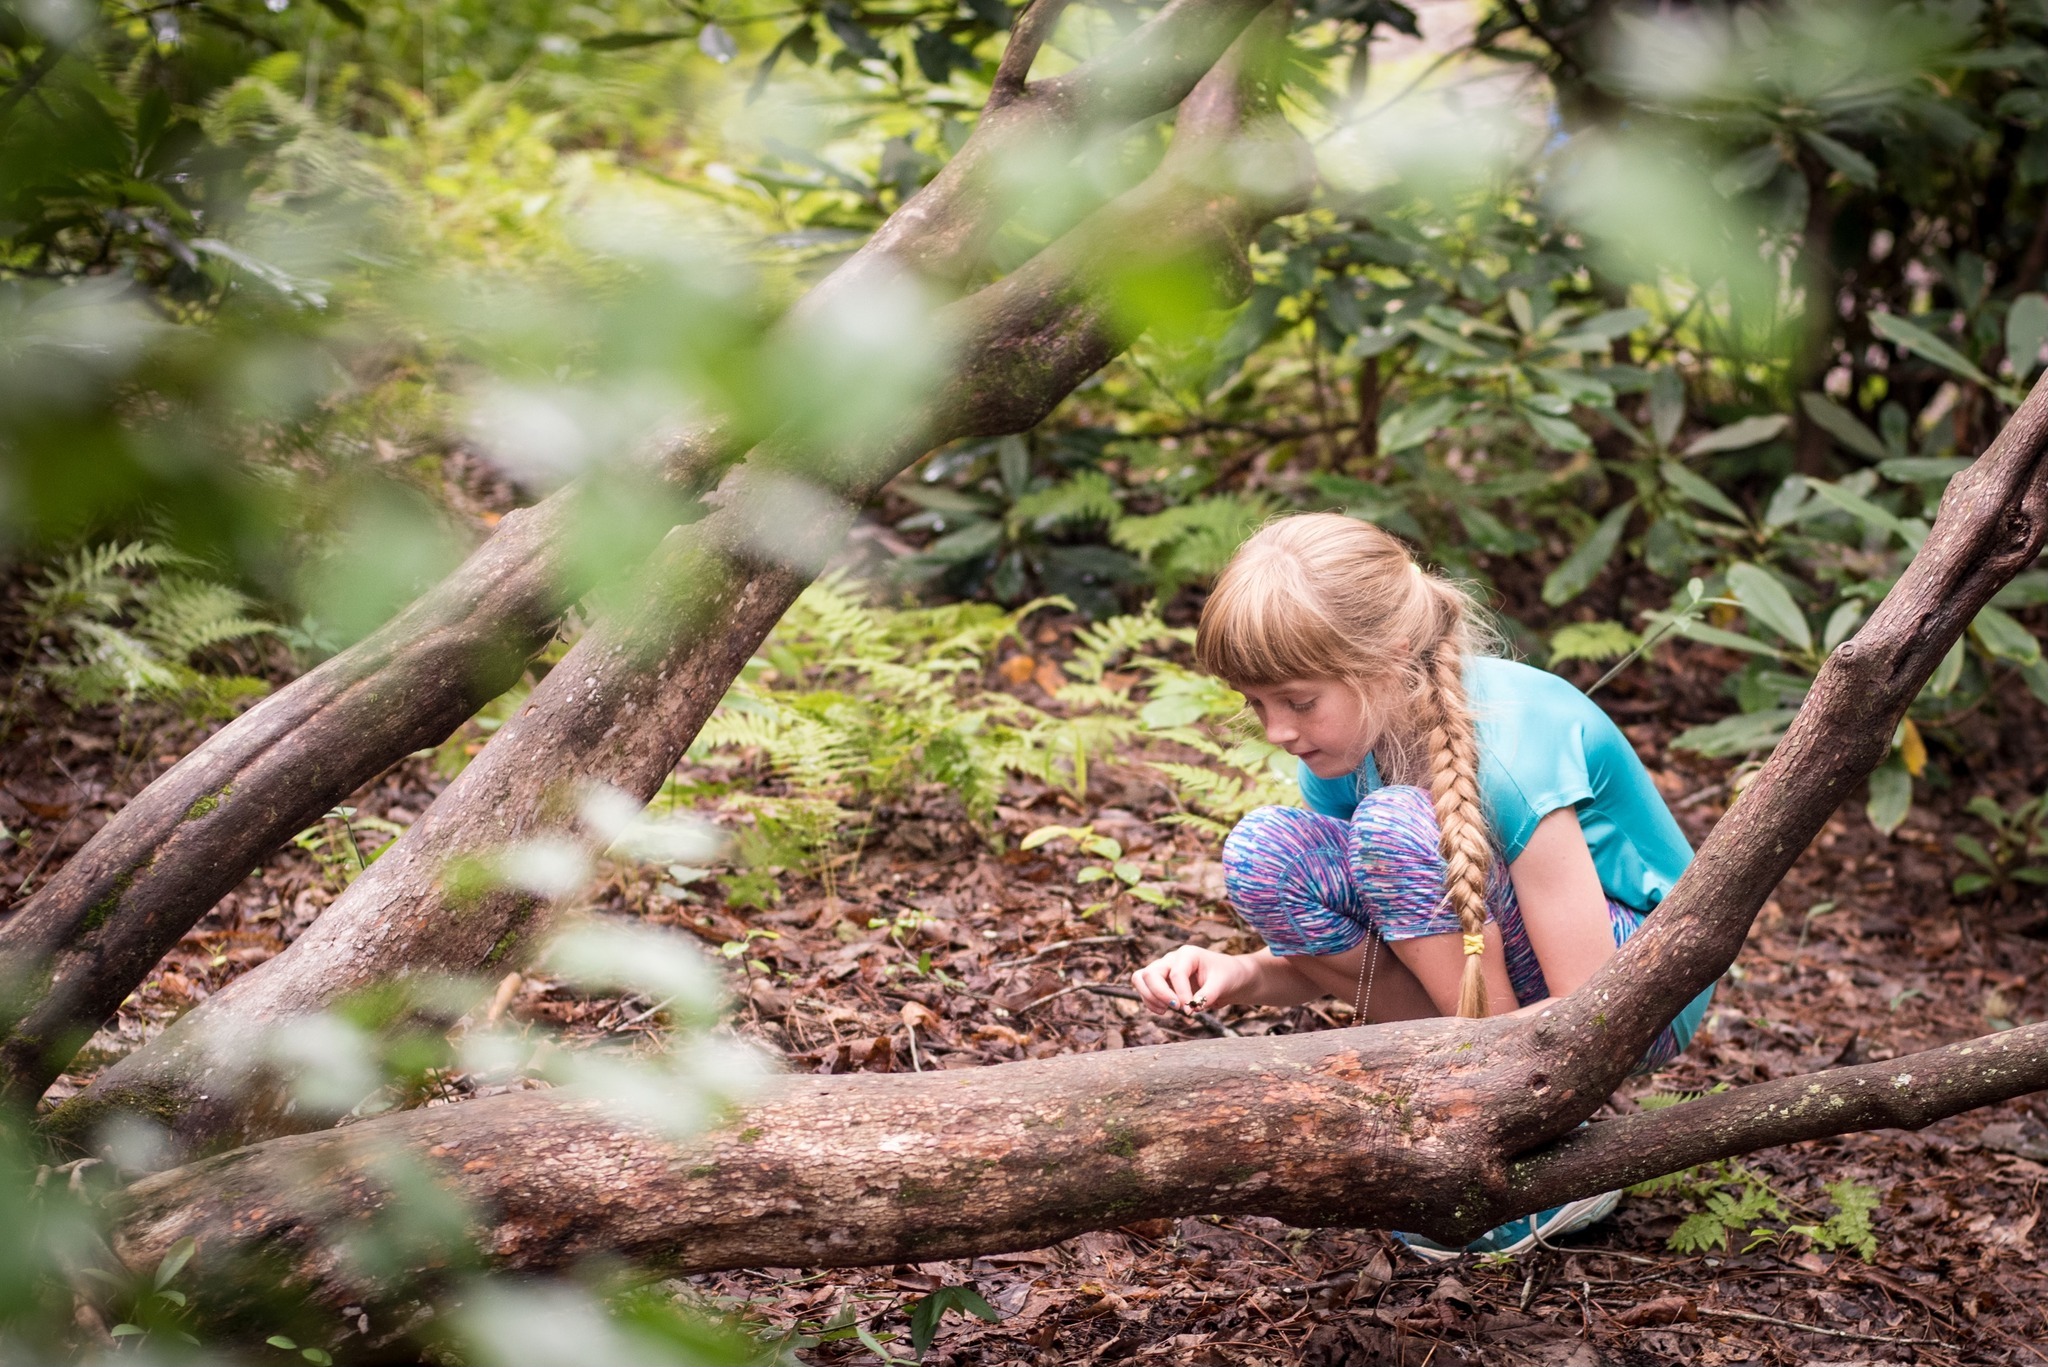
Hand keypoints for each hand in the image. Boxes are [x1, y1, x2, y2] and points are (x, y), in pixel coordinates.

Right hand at [1130, 945, 1259, 1014]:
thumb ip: (1207, 995)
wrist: (1228, 978)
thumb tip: (1192, 1007)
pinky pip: (1145, 989)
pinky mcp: (1161, 981)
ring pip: (1141, 978)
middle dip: (1159, 994)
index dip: (1181, 994)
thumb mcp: (1222, 984)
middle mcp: (1172, 959)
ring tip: (1165, 1011)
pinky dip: (1149, 1001)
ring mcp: (1164, 969)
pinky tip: (1163, 1011)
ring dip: (1149, 997)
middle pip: (1150, 973)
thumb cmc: (1227, 975)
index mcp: (1188, 954)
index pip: (1176, 974)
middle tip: (1176, 1008)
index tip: (1191, 1010)